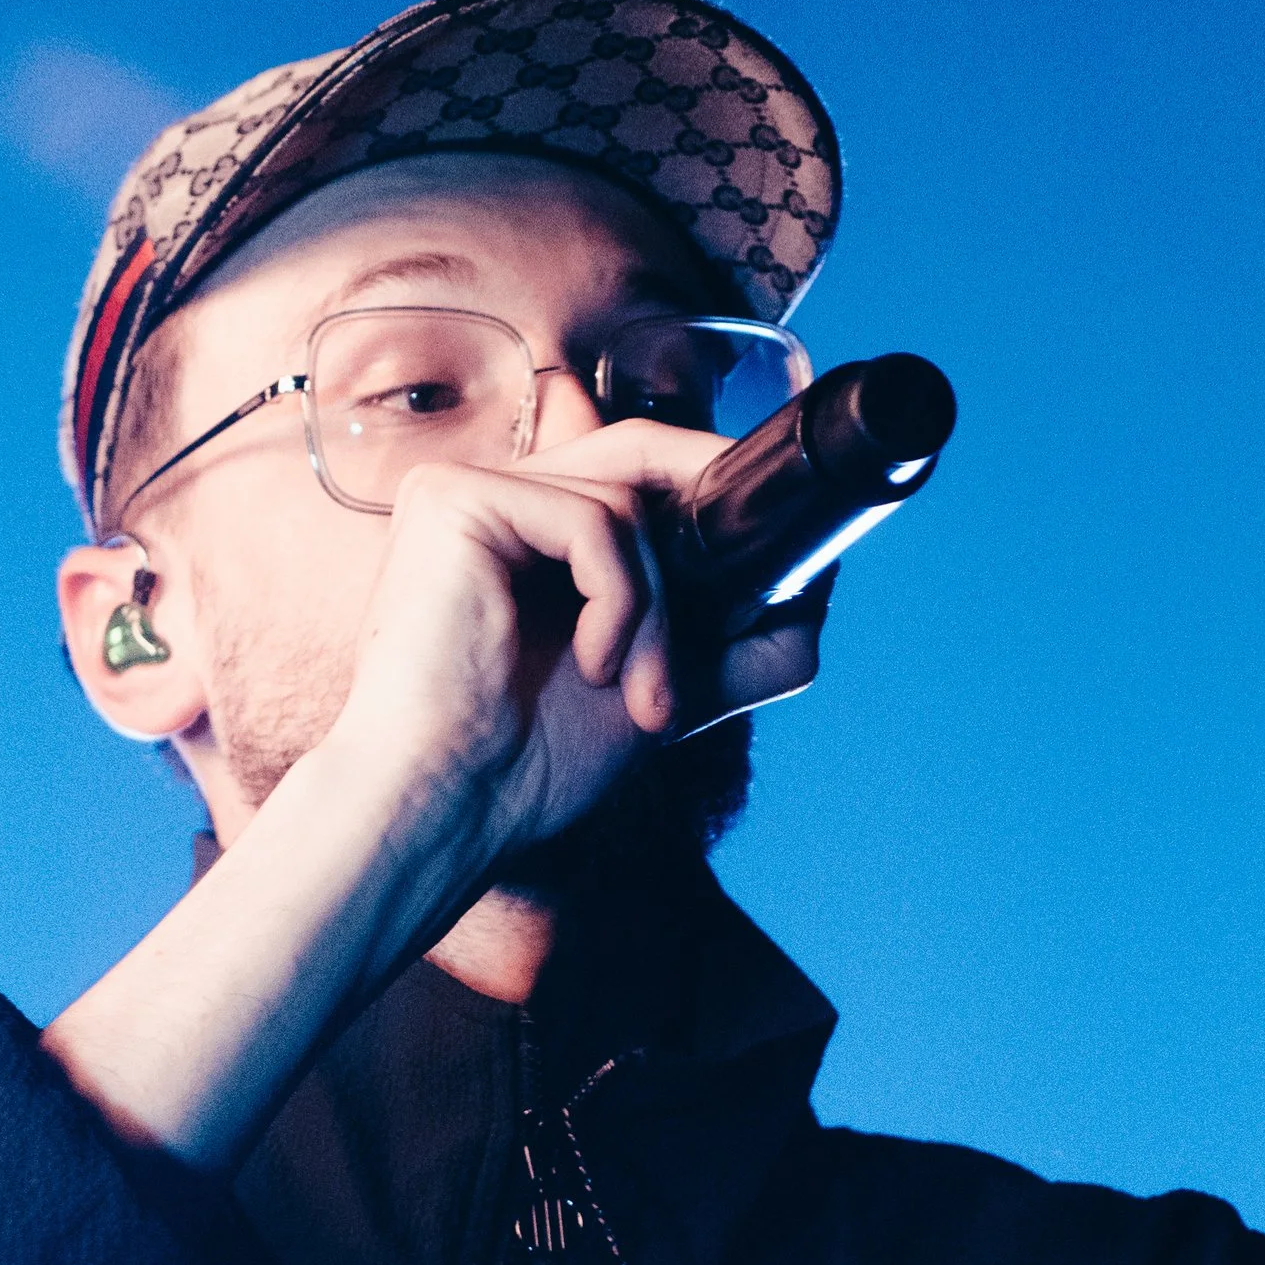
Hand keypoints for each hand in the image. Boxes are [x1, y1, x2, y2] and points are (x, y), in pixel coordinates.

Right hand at [40, 423, 823, 1171]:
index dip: (708, 486)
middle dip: (717, 504)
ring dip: (661, 616)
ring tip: (642, 700)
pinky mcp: (456, 501)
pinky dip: (623, 602)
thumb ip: (733, 642)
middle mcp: (490, 499)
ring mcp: (468, 491)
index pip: (632, 470)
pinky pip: (595, 522)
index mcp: (524, 538)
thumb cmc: (525, 771)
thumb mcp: (659, 694)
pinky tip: (597, 670)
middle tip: (774, 567)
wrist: (446, 812)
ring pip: (627, 507)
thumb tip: (818, 589)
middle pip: (635, 452)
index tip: (777, 541)